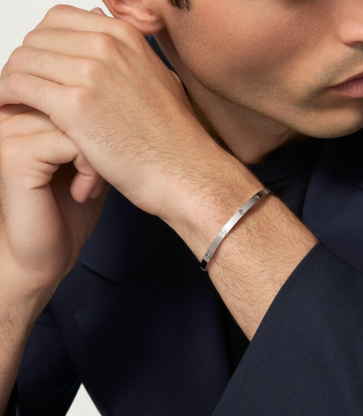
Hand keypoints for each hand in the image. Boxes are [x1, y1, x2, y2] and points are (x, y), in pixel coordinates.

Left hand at [0, 5, 218, 224]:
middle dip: (24, 64)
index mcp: (124, 37)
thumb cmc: (174, 140)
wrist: (185, 171)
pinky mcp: (77, 105)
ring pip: (23, 60)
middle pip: (37, 39)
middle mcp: (107, 45)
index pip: (59, 22)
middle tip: (22, 91)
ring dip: (12, 82)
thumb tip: (108, 48)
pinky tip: (10, 114)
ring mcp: (92, 72)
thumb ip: (131, 61)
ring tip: (14, 105)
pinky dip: (6, 98)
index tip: (39, 70)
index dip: (42, 47)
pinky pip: (18, 86)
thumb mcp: (159, 83)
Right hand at [0, 104, 108, 302]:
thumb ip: (96, 122)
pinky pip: (69, 142)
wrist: (46, 253)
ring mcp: (9, 132)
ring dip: (98, 155)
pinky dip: (89, 168)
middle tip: (101, 169)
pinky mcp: (15, 155)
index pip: (75, 87)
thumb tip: (122, 94)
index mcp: (29, 110)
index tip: (106, 154)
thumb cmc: (70, 209)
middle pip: (77, 98)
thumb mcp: (90, 155)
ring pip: (77, 119)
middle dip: (100, 135)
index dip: (102, 121)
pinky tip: (83, 192)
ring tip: (92, 182)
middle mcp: (13, 114)